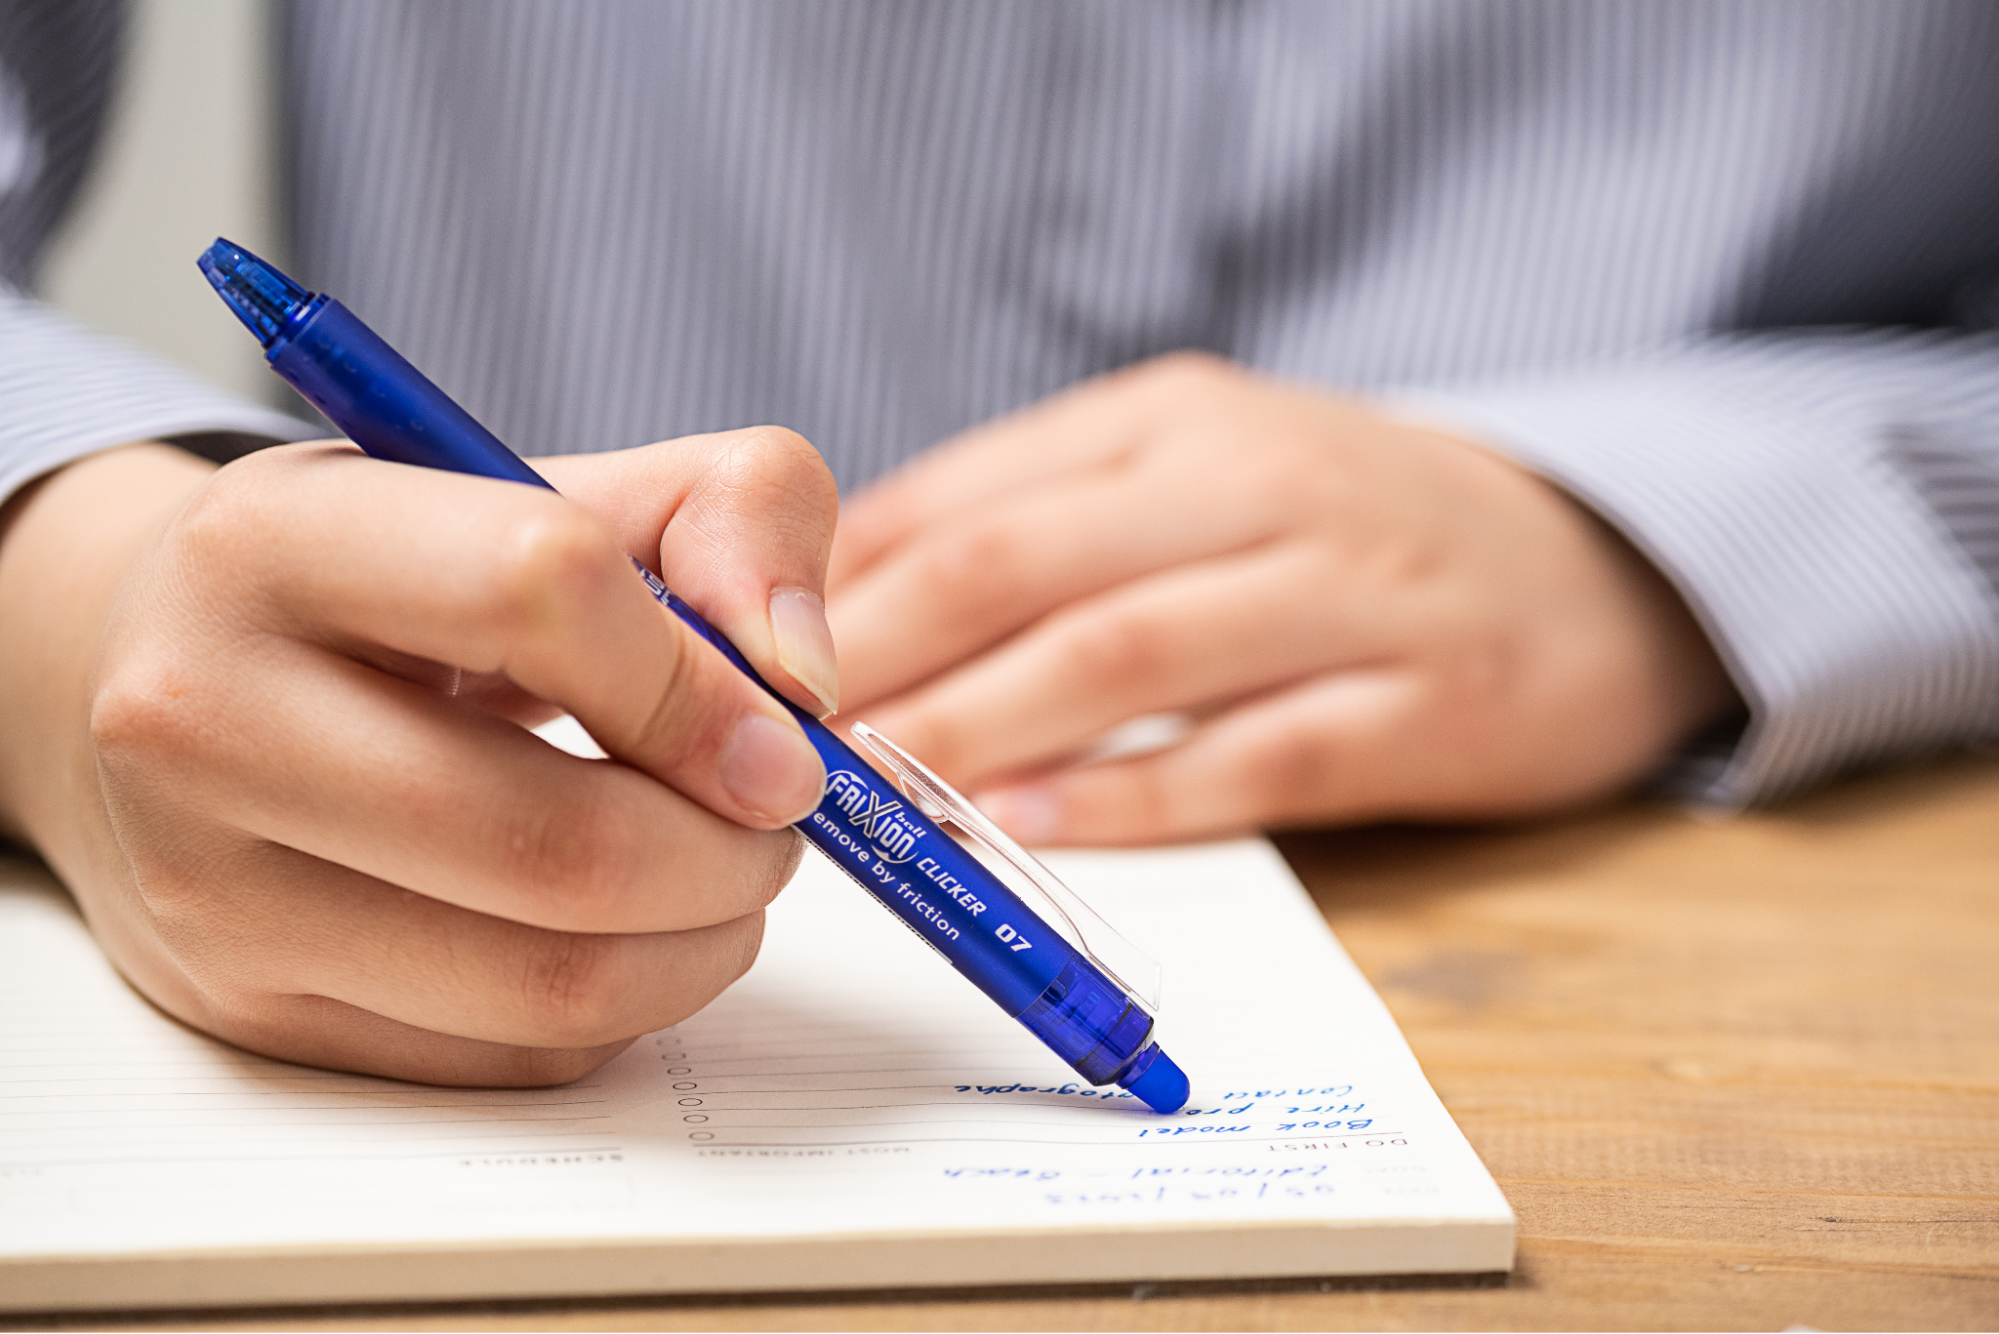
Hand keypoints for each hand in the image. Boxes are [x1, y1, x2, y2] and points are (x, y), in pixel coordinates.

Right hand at [0, 430, 838, 1083]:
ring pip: (551, 983)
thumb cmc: (398, 580)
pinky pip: (516, 1054)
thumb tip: (805, 677)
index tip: (779, 732)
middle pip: (561, 844)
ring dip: (703, 944)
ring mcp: (213, 892)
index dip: (705, 679)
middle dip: (731, 851)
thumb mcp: (557, 486)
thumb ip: (732, 512)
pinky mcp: (252, 1013)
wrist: (164, 676)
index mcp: (279, 542)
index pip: (541, 591)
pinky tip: (623, 929)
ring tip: (718, 876)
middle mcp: (206, 718)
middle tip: (773, 823)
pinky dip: (624, 1004)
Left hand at [827, 354, 1733, 842]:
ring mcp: (1349, 589)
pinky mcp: (1426, 700)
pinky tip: (1038, 828)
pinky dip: (1135, 794)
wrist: (1590, 560)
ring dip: (984, 731)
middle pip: (1023, 565)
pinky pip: (1254, 754)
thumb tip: (855, 596)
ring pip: (1124, 658)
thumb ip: (1045, 516)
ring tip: (881, 798)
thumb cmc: (1346, 525)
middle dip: (882, 659)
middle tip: (775, 743)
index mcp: (1178, 418)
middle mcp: (1256, 483)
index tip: (745, 661)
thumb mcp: (1198, 471)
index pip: (973, 493)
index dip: (844, 584)